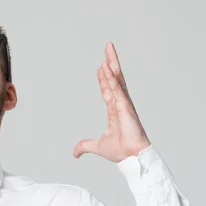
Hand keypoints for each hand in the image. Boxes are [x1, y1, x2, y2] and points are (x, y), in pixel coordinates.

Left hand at [73, 42, 150, 162]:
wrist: (130, 157)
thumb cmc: (121, 151)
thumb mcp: (97, 146)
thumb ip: (85, 146)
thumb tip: (75, 152)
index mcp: (115, 110)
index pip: (108, 89)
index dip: (104, 78)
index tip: (101, 67)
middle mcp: (120, 104)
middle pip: (115, 78)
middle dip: (111, 63)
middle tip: (108, 47)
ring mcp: (124, 104)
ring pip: (117, 80)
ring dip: (112, 64)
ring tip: (108, 50)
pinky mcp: (126, 107)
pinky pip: (117, 90)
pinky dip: (112, 79)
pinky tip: (107, 68)